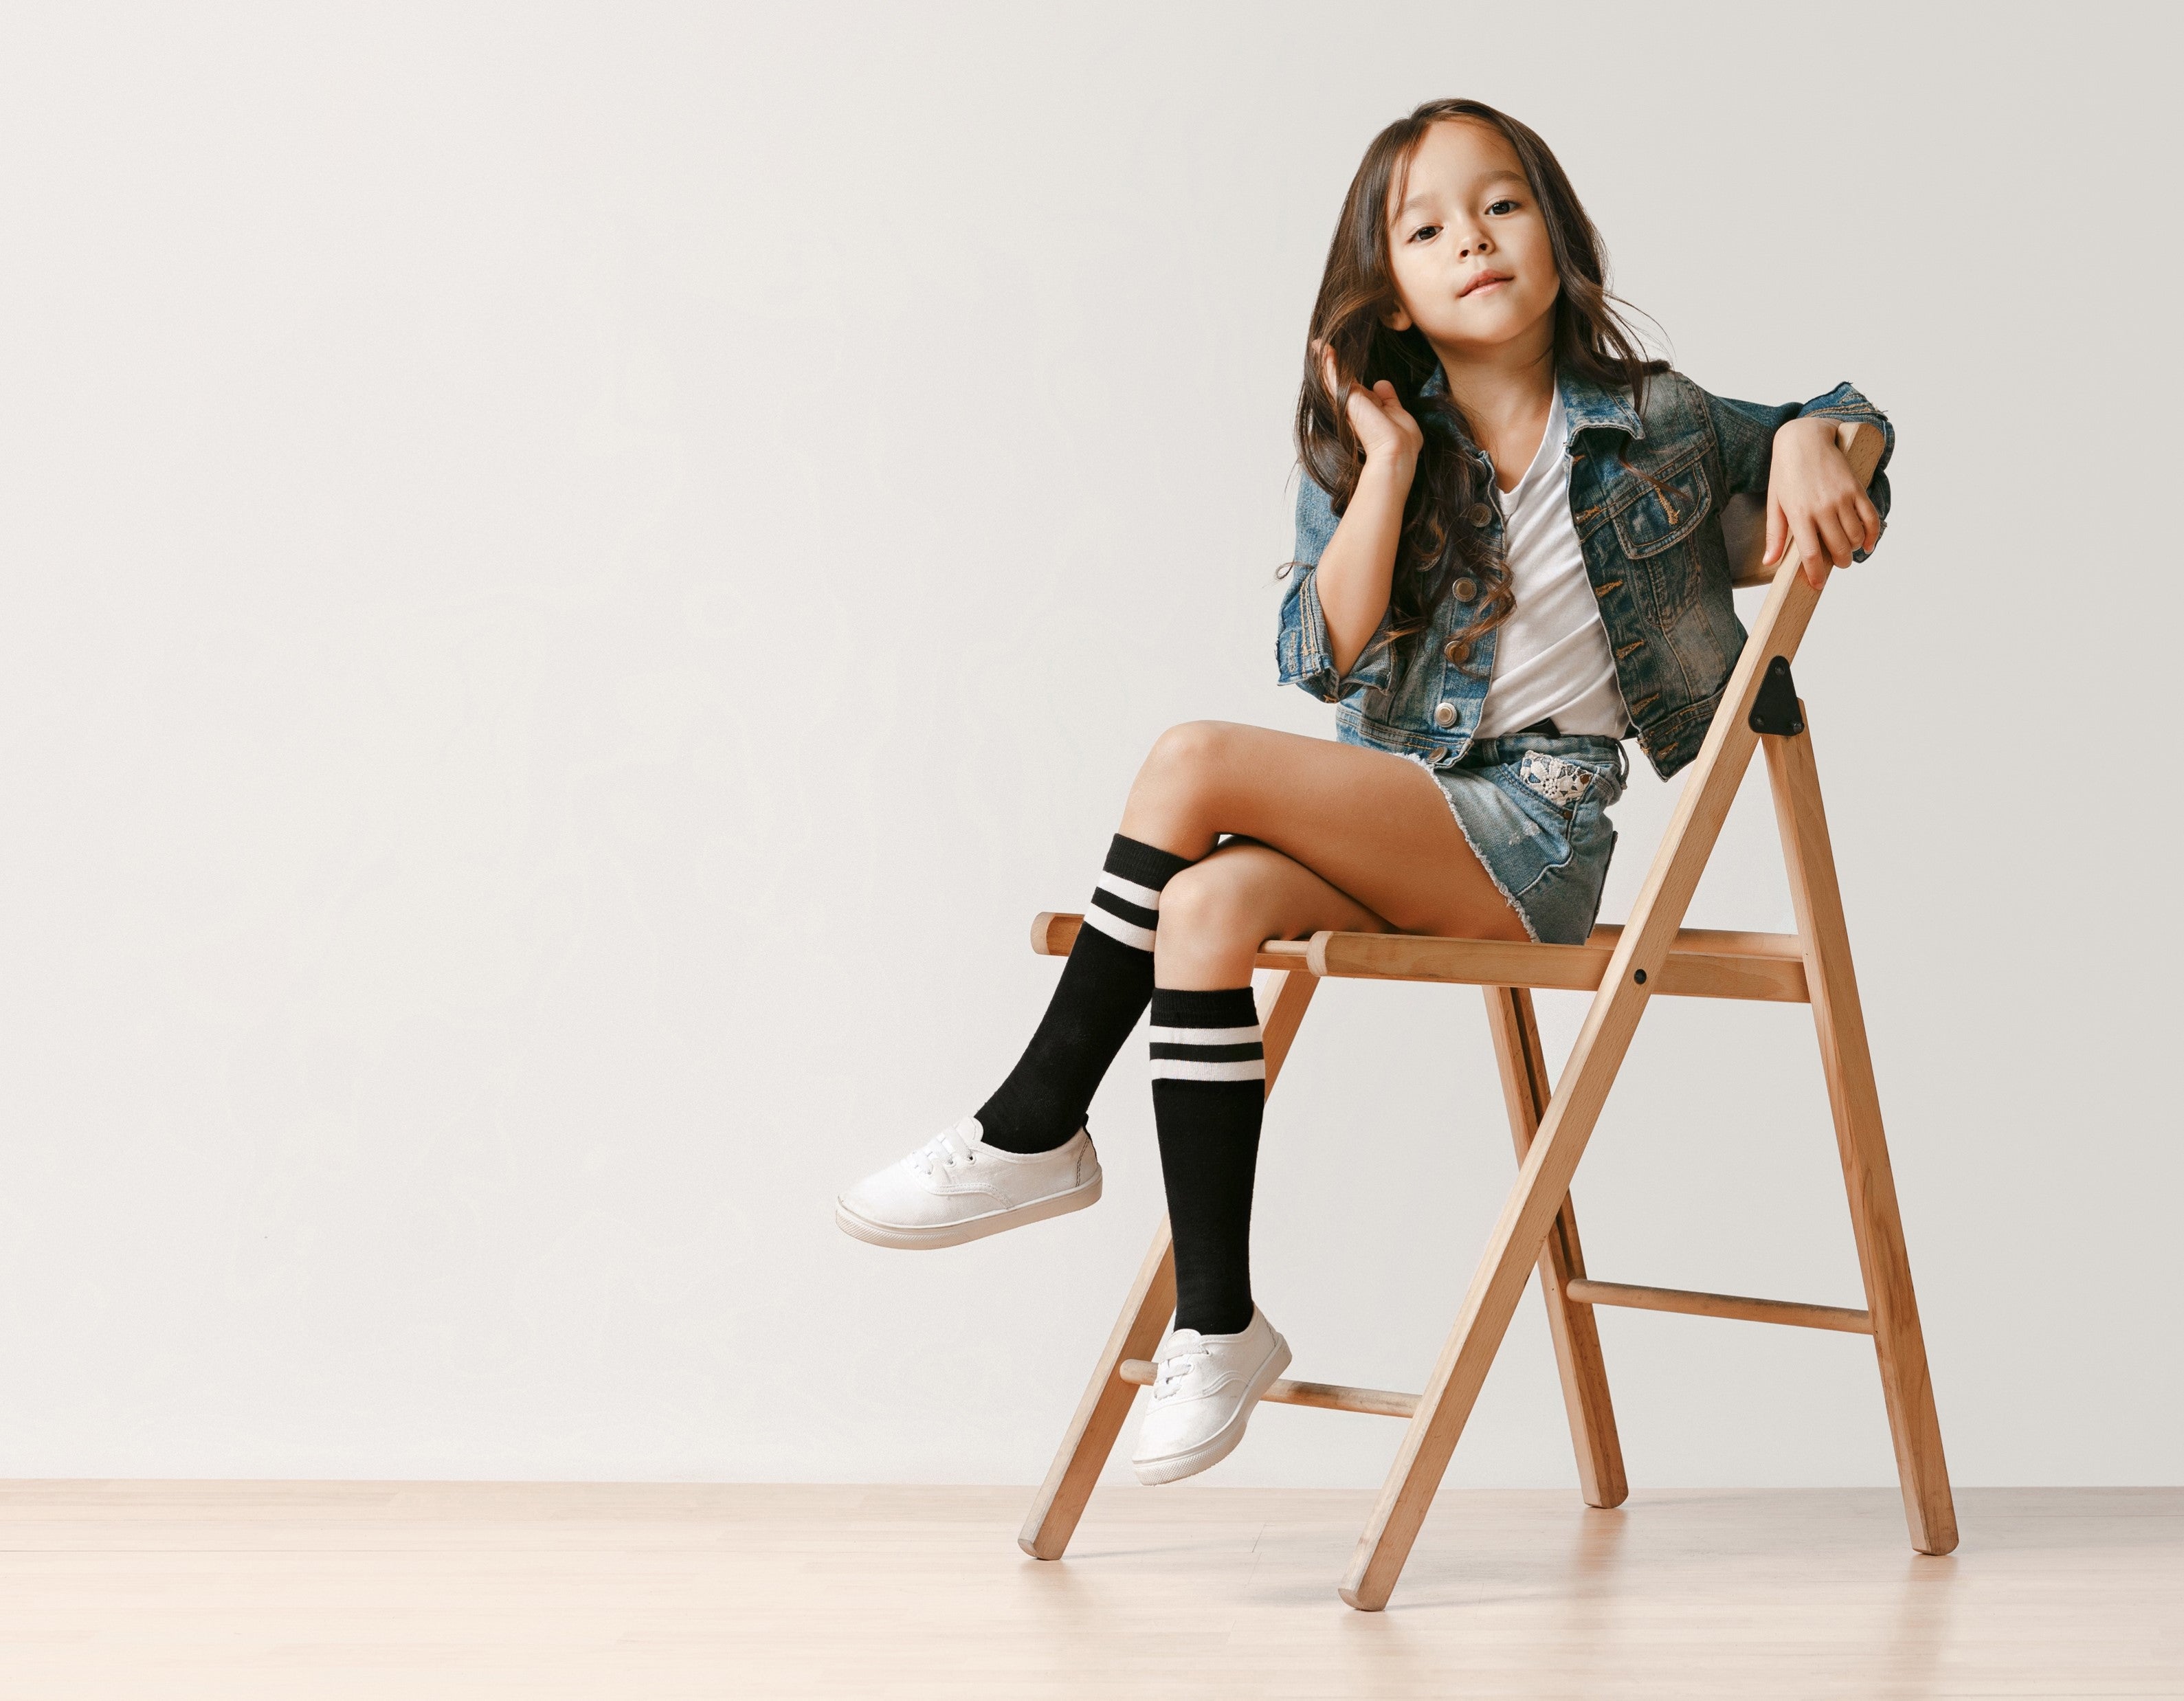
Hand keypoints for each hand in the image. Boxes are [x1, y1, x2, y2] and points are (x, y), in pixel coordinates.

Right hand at [1320, 347, 1422, 478]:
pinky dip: (1327, 362)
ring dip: (1325, 360)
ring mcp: (1348, 402)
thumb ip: (1389, 399)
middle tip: (1322, 347)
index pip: (1355, 387)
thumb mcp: (1398, 412)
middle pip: (1340, 381)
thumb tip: (1381, 383)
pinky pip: (1332, 376)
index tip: (1346, 361)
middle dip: (1331, 364)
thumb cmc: (1401, 440)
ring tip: (1318, 343)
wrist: (1396, 450)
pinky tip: (1321, 346)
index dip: (1350, 374)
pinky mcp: (1344, 398)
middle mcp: (1355, 406)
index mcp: (1367, 408)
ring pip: (1333, 378)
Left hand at [1763, 417, 1882, 589]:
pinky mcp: (1856, 488)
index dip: (1816, 574)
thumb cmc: (1785, 473)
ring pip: (1855, 536)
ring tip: (1847, 551)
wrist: (1804, 439)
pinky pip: (1870, 517)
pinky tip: (1866, 544)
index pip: (1811, 554)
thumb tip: (1769, 562)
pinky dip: (1871, 535)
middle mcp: (1822, 508)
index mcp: (1799, 514)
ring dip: (1853, 549)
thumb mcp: (1774, 503)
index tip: (1817, 585)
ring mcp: (1842, 498)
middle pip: (1838, 548)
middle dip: (1839, 563)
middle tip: (1835, 565)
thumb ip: (1775, 534)